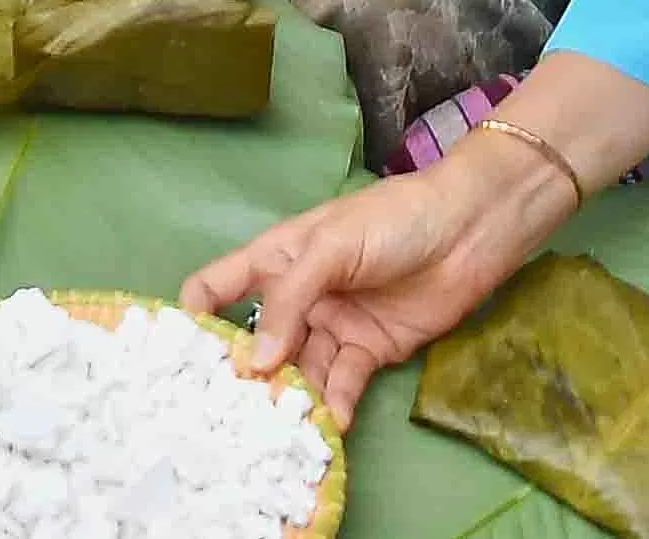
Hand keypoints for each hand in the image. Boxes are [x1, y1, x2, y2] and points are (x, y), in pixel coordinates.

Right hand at [180, 139, 565, 424]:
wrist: (468, 232)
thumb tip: (255, 360)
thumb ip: (289, 300)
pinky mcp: (370, 351)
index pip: (219, 285)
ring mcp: (333, 326)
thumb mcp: (329, 248)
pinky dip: (335, 401)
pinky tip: (330, 421)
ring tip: (283, 426)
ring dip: (293, 394)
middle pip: (260, 339)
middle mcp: (298, 296)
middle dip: (248, 373)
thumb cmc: (390, 221)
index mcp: (276, 258)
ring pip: (301, 368)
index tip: (180, 357)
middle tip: (233, 412)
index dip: (196, 315)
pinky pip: (342, 381)